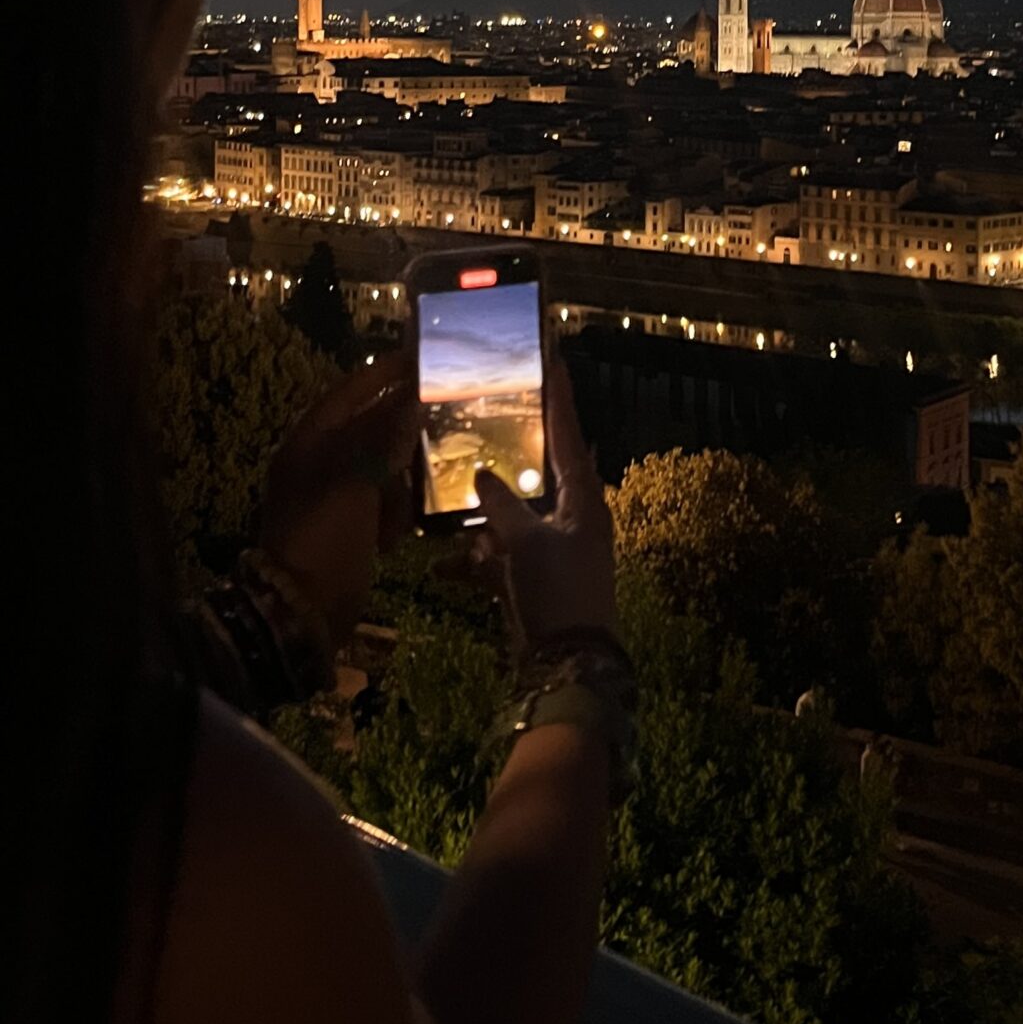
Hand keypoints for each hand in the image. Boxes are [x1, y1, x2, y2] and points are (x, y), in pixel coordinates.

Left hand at [258, 359, 420, 649]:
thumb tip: (412, 396)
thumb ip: (385, 436)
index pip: (351, 392)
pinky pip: (382, 502)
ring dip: (402, 479)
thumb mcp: (355, 481)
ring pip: (382, 466)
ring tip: (424, 486)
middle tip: (444, 417)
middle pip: (370, 426)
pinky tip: (399, 531)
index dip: (384, 373)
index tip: (422, 356)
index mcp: (310, 442)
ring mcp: (333, 495)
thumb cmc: (324, 537)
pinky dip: (394, 511)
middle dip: (403, 429)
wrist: (300, 612)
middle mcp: (319, 462)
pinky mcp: (348, 525)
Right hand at [470, 355, 616, 652]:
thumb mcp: (527, 541)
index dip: (559, 399)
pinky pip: (498, 558)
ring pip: (510, 518)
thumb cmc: (558, 590)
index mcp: (583, 499)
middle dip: (507, 457)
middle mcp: (571, 518)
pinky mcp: (532, 580)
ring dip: (480, 518)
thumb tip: (481, 474)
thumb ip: (502, 505)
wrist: (569, 663)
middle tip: (486, 420)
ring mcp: (551, 550)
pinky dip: (472, 561)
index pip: (568, 435)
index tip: (553, 360)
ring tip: (443, 500)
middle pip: (536, 474)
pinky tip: (440, 564)